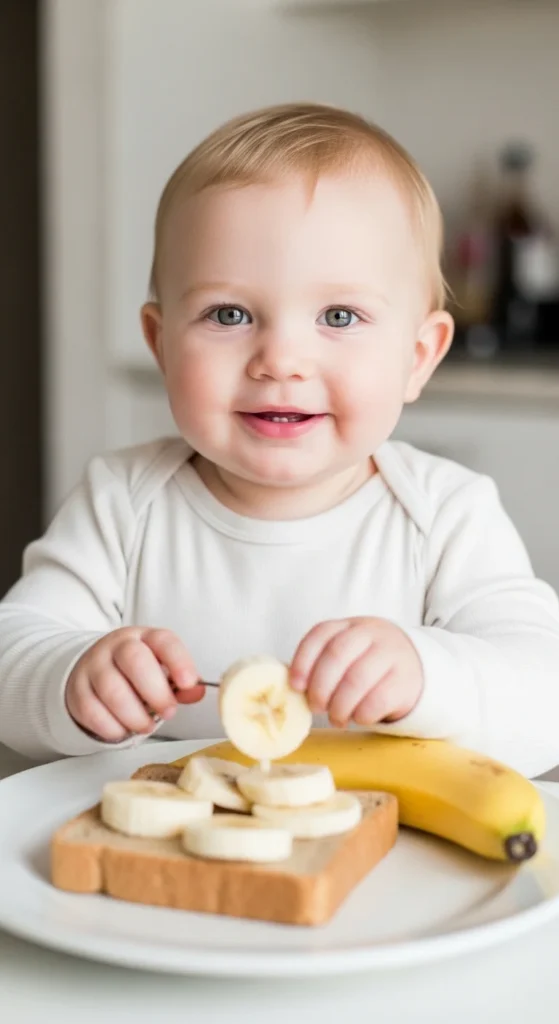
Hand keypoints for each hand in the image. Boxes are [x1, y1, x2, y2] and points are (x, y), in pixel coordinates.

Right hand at [66, 627, 204, 742]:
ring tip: (147, 726)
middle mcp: (117, 646)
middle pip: (135, 661)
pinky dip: (112, 727)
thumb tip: (197, 692)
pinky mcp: (77, 689)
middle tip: (168, 712)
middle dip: (156, 692)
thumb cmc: (134, 673)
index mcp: (145, 637)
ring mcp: (94, 666)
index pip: (164, 641)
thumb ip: (180, 683)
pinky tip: (123, 729)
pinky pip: (92, 711)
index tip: (189, 683)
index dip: (178, 661)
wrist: (92, 670)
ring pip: (112, 690)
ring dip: (134, 716)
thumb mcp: (160, 670)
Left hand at [289, 617, 422, 727]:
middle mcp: (371, 634)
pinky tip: (358, 718)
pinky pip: (378, 699)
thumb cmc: (370, 665)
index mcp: (350, 626)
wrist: (418, 668)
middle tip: (316, 707)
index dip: (303, 660)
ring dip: (340, 706)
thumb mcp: (349, 654)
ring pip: (357, 679)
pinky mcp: (406, 680)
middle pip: (337, 654)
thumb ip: (323, 664)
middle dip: (320, 687)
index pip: (321, 633)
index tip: (295, 686)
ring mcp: (391, 654)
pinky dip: (361, 714)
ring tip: (337, 718)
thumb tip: (292, 689)